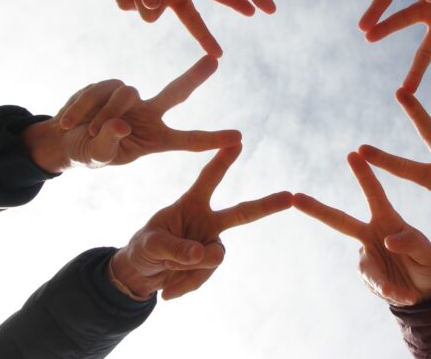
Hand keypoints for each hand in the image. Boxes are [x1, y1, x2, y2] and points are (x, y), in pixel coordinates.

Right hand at [22, 56, 241, 171]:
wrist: (65, 140)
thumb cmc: (90, 153)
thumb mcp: (100, 156)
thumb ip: (109, 143)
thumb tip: (122, 126)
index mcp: (157, 139)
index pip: (189, 140)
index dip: (212, 139)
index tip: (238, 137)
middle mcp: (150, 115)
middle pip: (177, 92)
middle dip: (195, 76)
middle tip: (214, 60)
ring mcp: (131, 98)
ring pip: (125, 94)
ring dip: (103, 114)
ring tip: (87, 131)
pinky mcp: (109, 85)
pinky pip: (102, 89)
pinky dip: (84, 106)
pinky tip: (70, 120)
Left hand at [110, 147, 292, 299]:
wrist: (140, 275)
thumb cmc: (143, 249)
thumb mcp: (150, 245)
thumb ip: (175, 248)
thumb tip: (206, 254)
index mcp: (190, 204)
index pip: (208, 180)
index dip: (222, 161)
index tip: (237, 142)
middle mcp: (207, 221)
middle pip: (242, 213)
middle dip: (266, 205)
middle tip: (289, 197)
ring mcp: (211, 243)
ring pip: (214, 256)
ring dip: (188, 268)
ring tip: (165, 272)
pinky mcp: (209, 264)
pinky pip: (205, 275)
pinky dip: (186, 284)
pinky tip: (169, 288)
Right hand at [294, 152, 430, 306]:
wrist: (428, 292)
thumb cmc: (427, 262)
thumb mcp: (427, 251)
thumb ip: (412, 243)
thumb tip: (388, 240)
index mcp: (388, 220)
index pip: (374, 195)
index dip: (364, 175)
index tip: (353, 154)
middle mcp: (372, 235)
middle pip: (340, 220)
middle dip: (317, 209)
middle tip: (295, 197)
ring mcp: (367, 256)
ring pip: (367, 268)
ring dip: (384, 281)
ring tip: (404, 291)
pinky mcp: (369, 278)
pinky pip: (376, 285)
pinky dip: (392, 292)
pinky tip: (408, 295)